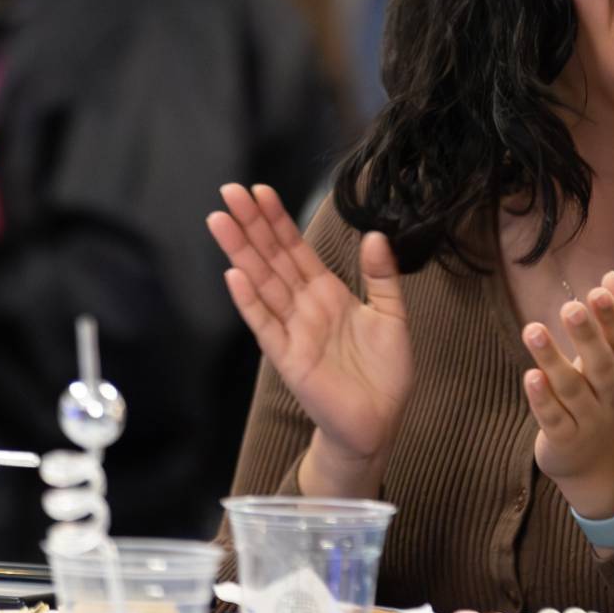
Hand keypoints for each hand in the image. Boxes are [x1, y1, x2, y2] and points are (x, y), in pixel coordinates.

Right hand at [207, 184, 411, 489]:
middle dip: (252, 225)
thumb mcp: (392, 316)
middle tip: (229, 190)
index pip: (297, 249)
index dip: (278, 221)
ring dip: (241, 252)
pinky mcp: (288, 358)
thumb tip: (375, 234)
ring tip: (220, 220)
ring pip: (262, 283)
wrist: (379, 421)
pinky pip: (265, 325)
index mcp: (328, 293)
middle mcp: (305, 307)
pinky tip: (234, 274)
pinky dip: (249, 300)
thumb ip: (383, 277)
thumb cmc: (385, 372)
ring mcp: (293, 330)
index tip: (260, 190)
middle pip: (272, 258)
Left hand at [523, 272, 613, 520]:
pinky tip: (530, 376)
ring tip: (533, 330)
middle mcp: (608, 393)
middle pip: (601, 362)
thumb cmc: (606, 399)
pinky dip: (542, 399)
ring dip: (552, 359)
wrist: (604, 466)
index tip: (600, 288)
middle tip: (571, 307)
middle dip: (587, 335)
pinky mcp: (563, 439)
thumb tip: (613, 275)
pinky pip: (553, 418)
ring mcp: (586, 418)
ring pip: (571, 389)